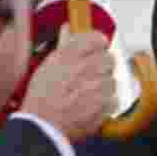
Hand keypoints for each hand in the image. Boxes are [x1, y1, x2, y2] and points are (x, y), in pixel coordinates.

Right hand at [21, 24, 116, 142]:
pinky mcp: (106, 104)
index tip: (96, 47)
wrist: (43, 125)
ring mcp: (98, 86)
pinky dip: (106, 102)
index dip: (98, 43)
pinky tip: (91, 104)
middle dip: (101, 66)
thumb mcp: (47, 66)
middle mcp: (86, 68)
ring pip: (112, 79)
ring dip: (103, 85)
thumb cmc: (42, 98)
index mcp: (70, 56)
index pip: (97, 38)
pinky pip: (114, 98)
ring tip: (86, 93)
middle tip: (89, 75)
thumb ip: (63, 46)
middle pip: (109, 59)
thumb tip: (68, 30)